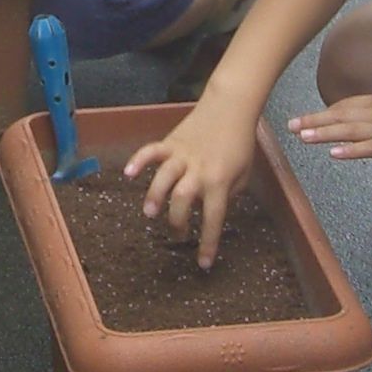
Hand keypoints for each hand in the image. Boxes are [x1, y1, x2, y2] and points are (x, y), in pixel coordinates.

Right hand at [126, 104, 254, 267]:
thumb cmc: (240, 144)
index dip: (208, 243)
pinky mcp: (171, 142)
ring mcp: (182, 155)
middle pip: (183, 199)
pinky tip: (128, 174)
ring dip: (154, 195)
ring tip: (149, 213)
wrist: (231, 108)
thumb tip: (208, 213)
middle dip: (177, 220)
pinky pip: (151, 151)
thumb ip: (227, 195)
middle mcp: (199, 170)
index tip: (203, 263)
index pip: (213, 218)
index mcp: (220, 181)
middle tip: (177, 235)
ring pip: (165, 176)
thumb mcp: (243, 174)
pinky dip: (139, 160)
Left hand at [286, 90, 371, 158]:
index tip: (301, 120)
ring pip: (351, 130)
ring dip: (326, 132)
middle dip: (315, 120)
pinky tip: (334, 152)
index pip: (347, 106)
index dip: (322, 114)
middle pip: (344, 115)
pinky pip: (371, 148)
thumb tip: (347, 127)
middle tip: (293, 126)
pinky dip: (352, 150)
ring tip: (305, 136)